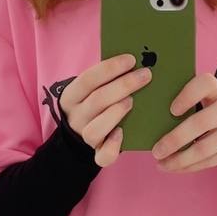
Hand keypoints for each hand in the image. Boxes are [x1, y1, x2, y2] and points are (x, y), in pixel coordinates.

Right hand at [59, 53, 152, 167]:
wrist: (82, 131)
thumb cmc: (95, 102)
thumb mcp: (92, 88)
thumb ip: (107, 77)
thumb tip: (135, 61)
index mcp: (71, 97)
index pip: (87, 79)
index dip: (109, 68)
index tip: (131, 59)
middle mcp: (76, 117)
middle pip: (96, 101)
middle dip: (123, 85)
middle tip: (145, 75)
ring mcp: (85, 137)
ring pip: (95, 129)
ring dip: (115, 113)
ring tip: (132, 101)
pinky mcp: (96, 154)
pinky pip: (103, 156)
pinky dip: (113, 146)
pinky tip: (123, 133)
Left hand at [151, 72, 216, 172]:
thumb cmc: (204, 104)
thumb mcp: (197, 95)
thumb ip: (178, 98)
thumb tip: (150, 112)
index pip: (205, 85)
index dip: (187, 97)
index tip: (171, 110)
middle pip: (202, 123)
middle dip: (176, 139)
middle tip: (156, 151)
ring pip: (206, 149)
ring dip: (180, 160)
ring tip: (162, 164)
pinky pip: (209, 162)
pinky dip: (189, 167)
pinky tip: (174, 167)